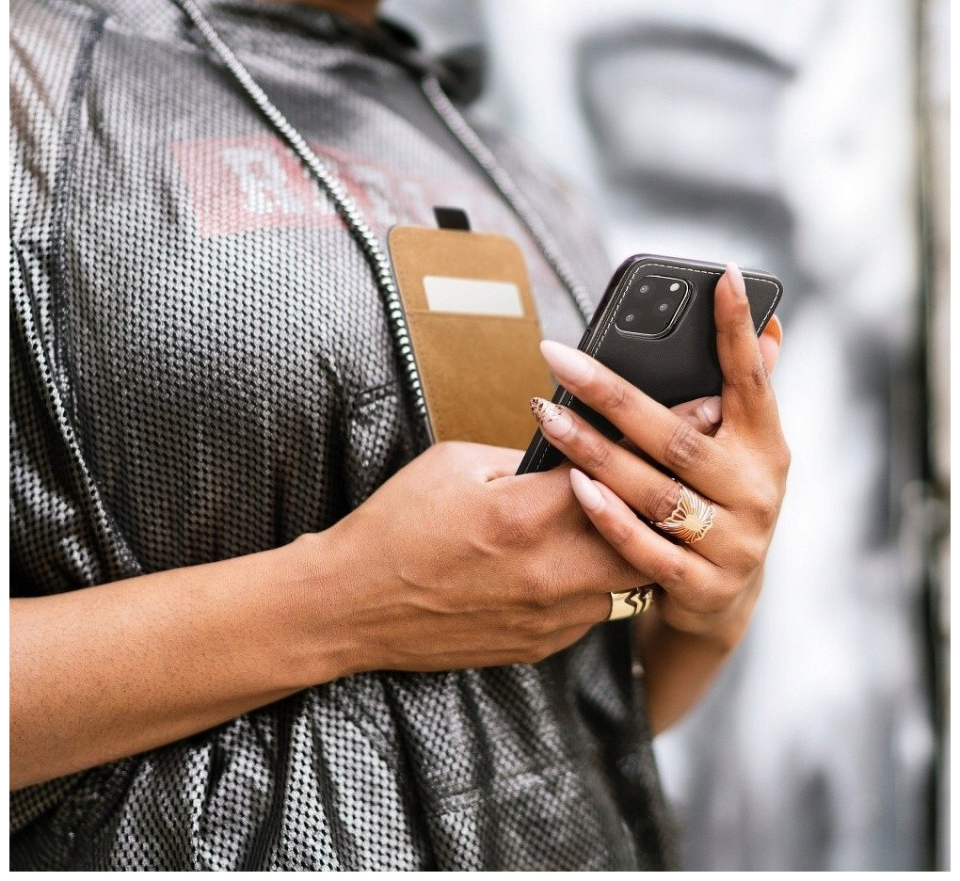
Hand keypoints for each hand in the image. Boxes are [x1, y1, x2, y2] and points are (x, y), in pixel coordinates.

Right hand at [316, 439, 647, 674]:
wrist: (353, 603)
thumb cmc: (396, 526)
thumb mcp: (455, 463)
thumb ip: (523, 457)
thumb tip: (571, 452)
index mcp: (527, 514)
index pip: (618, 467)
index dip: (656, 439)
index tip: (688, 420)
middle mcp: (550, 571)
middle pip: (650, 537)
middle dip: (665, 502)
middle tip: (672, 478)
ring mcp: (550, 617)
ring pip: (635, 582)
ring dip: (637, 548)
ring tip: (633, 520)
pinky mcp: (541, 646)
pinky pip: (598, 613)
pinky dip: (601, 584)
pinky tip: (579, 562)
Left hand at [530, 263, 789, 640]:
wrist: (725, 598)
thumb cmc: (721, 498)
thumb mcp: (743, 448)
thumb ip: (747, 391)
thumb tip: (770, 326)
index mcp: (766, 446)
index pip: (752, 380)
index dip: (737, 330)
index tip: (720, 275)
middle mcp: (756, 492)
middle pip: (677, 437)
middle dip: (613, 394)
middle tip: (557, 355)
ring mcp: (732, 543)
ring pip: (655, 491)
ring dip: (596, 452)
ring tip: (547, 416)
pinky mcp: (701, 587)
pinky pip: (646, 551)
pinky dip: (610, 517)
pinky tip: (573, 483)